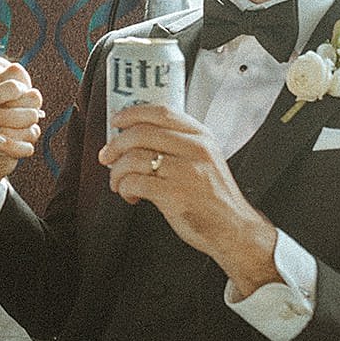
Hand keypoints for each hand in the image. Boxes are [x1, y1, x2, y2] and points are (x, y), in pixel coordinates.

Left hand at [98, 103, 278, 290]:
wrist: (232, 228)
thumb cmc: (213, 197)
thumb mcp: (204, 159)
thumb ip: (179, 144)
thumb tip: (137, 137)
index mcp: (201, 136)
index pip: (161, 112)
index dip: (132, 114)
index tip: (116, 122)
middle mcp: (195, 148)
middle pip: (140, 133)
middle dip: (115, 146)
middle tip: (107, 157)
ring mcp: (186, 171)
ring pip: (133, 158)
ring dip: (117, 172)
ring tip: (119, 183)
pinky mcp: (175, 194)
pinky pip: (135, 182)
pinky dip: (125, 188)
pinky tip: (131, 196)